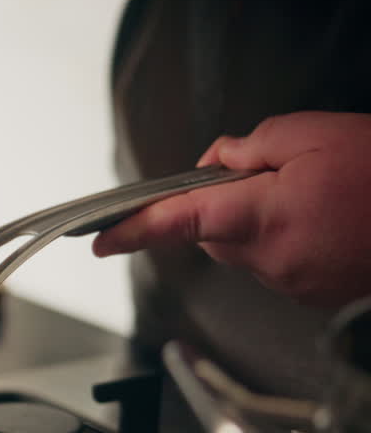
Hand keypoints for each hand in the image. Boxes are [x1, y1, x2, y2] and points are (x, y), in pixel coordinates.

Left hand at [93, 111, 370, 307]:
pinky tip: (332, 221)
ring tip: (321, 198)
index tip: (101, 241)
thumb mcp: (313, 135)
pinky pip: (281, 264)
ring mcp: (293, 284)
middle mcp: (269, 260)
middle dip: (226, 205)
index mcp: (259, 217)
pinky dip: (292, 241)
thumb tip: (217, 162)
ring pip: (248, 250)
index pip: (176, 223)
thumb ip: (250, 147)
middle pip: (214, 234)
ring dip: (264, 222)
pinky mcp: (314, 296)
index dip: (133, 231)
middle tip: (276, 176)